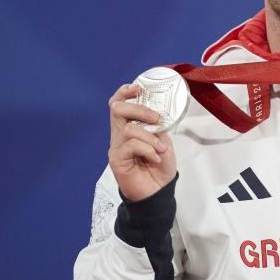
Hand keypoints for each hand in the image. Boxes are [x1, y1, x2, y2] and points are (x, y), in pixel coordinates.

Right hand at [108, 83, 176, 201]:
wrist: (158, 191)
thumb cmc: (160, 166)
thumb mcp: (163, 141)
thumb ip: (157, 126)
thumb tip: (158, 113)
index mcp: (129, 128)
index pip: (118, 104)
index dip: (125, 92)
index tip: (138, 87)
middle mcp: (119, 135)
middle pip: (117, 109)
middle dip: (139, 109)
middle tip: (156, 119)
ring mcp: (116, 147)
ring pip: (129, 128)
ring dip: (150, 137)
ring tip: (161, 149)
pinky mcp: (117, 160)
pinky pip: (131, 145)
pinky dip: (148, 149)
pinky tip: (155, 158)